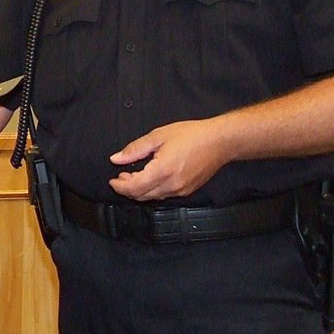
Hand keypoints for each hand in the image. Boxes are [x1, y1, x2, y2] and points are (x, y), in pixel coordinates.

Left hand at [108, 119, 228, 201]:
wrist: (220, 142)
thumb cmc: (192, 135)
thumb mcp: (158, 136)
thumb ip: (135, 149)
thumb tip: (116, 159)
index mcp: (162, 171)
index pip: (134, 188)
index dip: (120, 186)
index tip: (113, 179)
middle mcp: (171, 185)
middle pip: (141, 196)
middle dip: (127, 189)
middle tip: (121, 176)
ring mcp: (180, 190)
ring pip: (152, 197)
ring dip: (140, 190)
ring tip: (134, 175)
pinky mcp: (187, 191)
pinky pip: (164, 195)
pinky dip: (153, 190)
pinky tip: (151, 178)